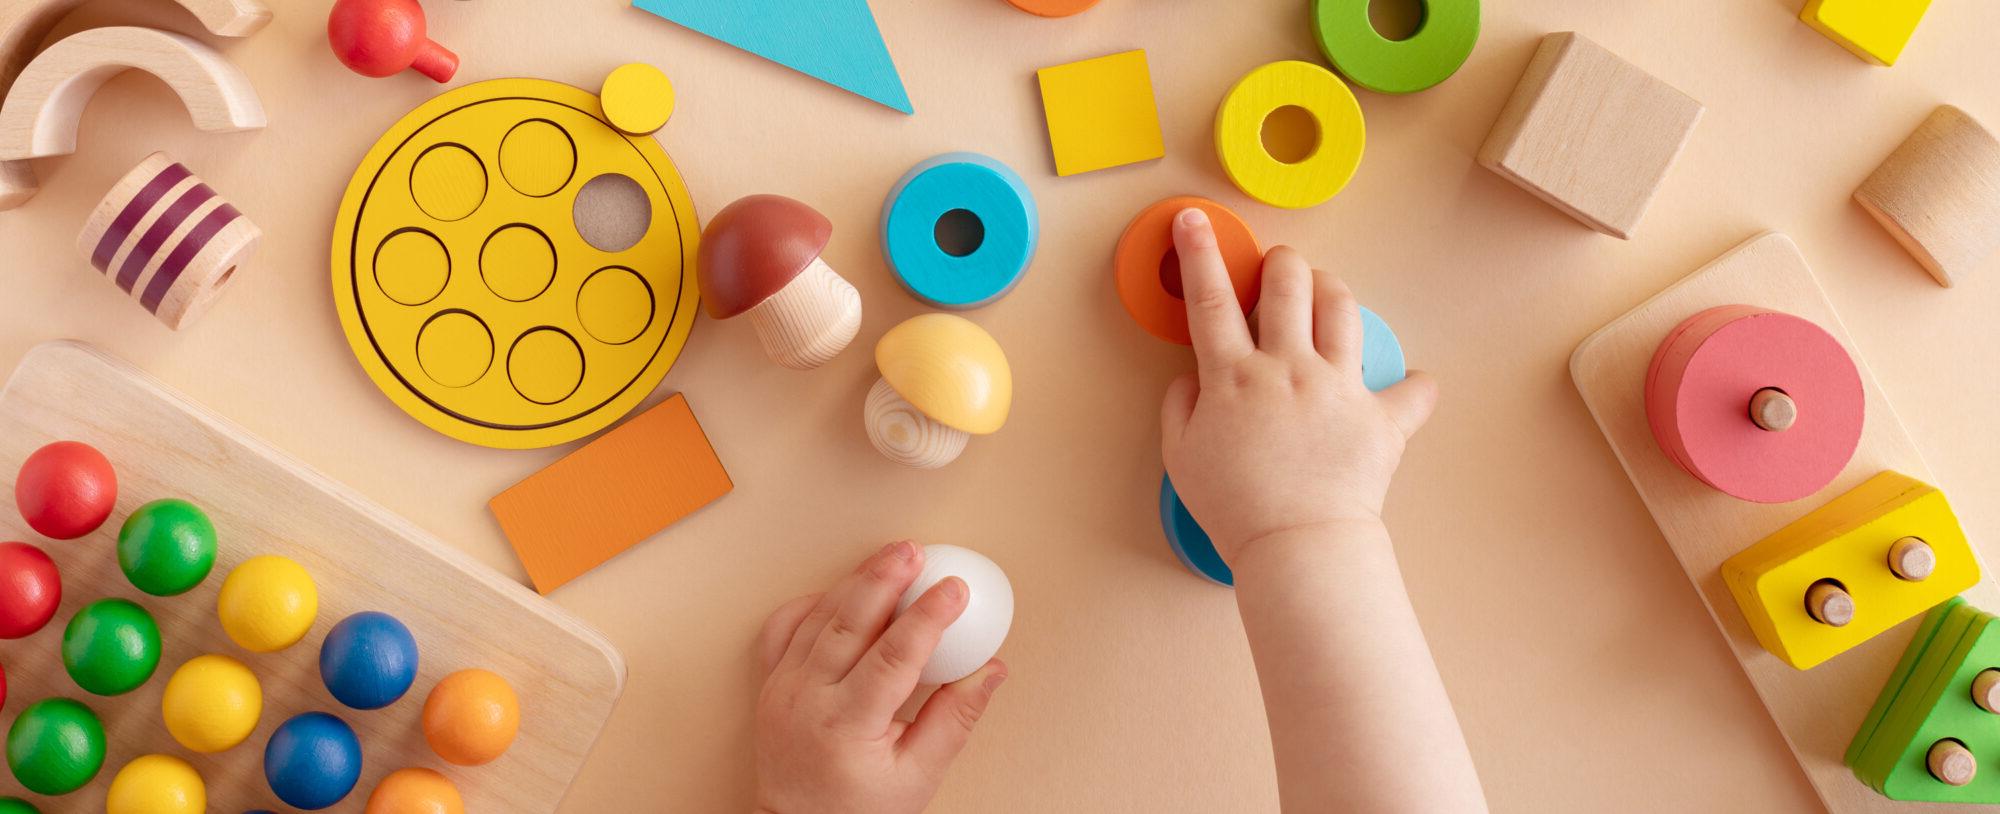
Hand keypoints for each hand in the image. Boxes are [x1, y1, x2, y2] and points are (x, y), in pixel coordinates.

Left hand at [752, 541, 1007, 813]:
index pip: (894, 656)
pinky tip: (838, 590)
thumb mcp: (918, 776)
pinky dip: (811, 603)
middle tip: (915, 551)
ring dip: (855, 581)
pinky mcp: (771, 684)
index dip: (927, 617)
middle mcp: (807, 700)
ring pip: (818, 618)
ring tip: (889, 558)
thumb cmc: (858, 811)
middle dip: (885, 579)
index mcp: (847, 726)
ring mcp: (783, 688)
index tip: (954, 590)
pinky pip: (783, 629)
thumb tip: (991, 671)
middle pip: (849, 622)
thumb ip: (956, 719)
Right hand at [1160, 208, 1437, 562]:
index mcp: (1233, 376)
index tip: (1193, 220)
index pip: (1210, 299)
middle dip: (1281, 262)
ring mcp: (1337, 387)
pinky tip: (1414, 385)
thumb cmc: (1235, 508)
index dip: (1198, 253)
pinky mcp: (1381, 418)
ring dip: (1331, 290)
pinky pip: (1412, 392)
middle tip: (1277, 269)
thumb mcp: (1181, 457)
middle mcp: (1288, 368)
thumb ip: (1181, 407)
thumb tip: (1192, 378)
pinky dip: (1416, 387)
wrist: (1297, 546)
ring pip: (1341, 308)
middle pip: (1288, 284)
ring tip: (1324, 295)